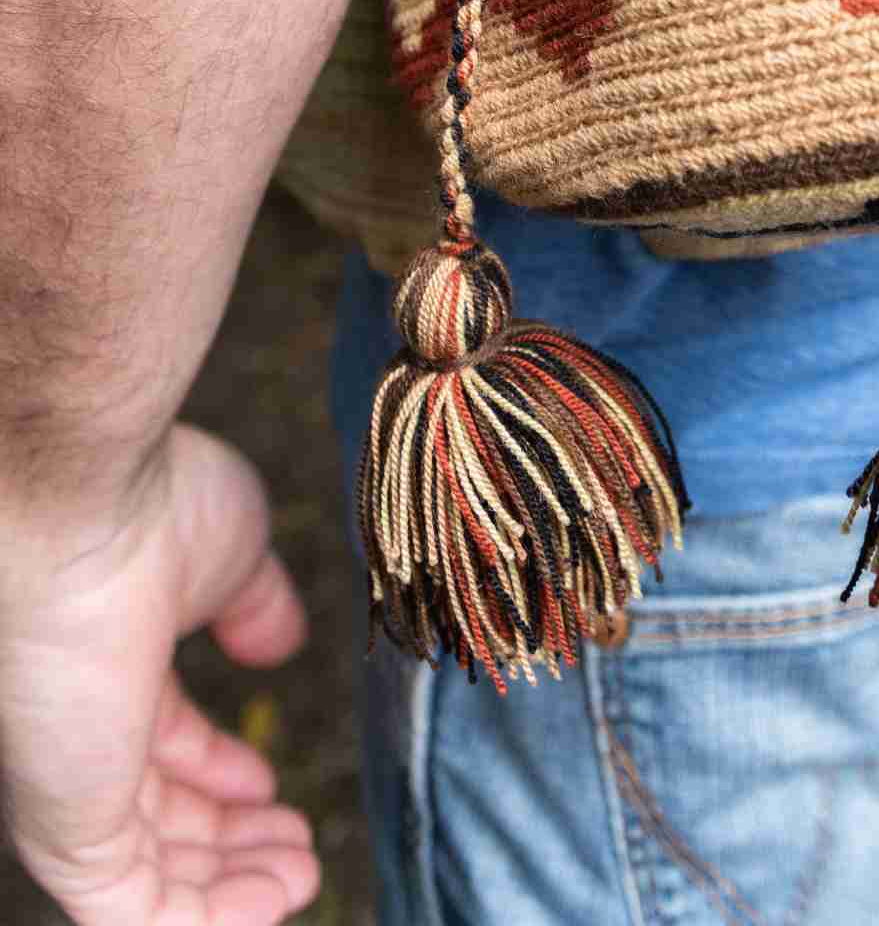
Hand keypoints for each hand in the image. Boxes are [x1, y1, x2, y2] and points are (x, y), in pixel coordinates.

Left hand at [0, 425, 320, 924]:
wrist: (84, 508)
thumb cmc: (148, 504)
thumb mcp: (232, 552)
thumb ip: (254, 604)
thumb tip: (279, 642)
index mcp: (106, 668)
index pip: (154, 749)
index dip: (215, 777)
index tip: (269, 786)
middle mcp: (78, 736)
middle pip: (154, 821)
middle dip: (229, 842)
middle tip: (294, 844)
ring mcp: (69, 790)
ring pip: (148, 878)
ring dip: (231, 889)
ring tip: (299, 873)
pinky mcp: (70, 835)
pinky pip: (136, 916)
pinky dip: (210, 921)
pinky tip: (274, 900)